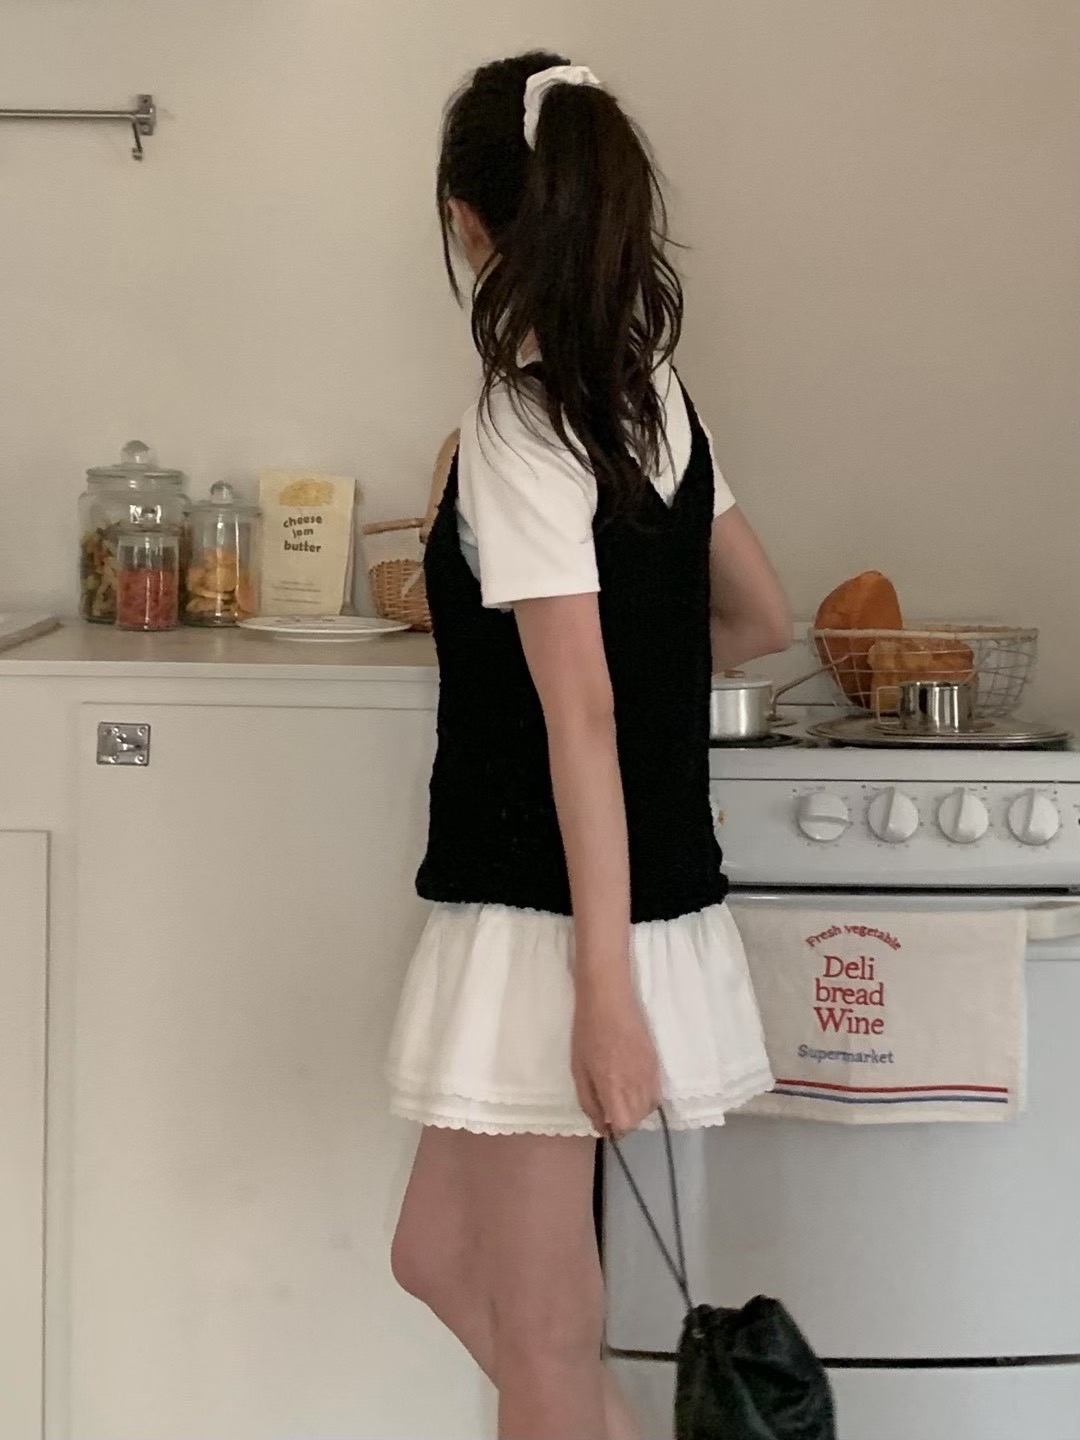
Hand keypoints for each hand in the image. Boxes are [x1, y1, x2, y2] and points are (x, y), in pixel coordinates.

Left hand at [571, 980, 661, 1138]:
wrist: (609, 1000)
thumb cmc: (587, 1032)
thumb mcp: (578, 1069)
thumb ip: (589, 1101)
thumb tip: (601, 1125)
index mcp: (614, 1086)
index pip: (625, 1125)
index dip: (614, 1130)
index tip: (605, 1123)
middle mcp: (636, 1084)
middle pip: (638, 1120)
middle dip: (624, 1121)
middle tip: (610, 1107)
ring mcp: (649, 1073)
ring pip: (649, 1108)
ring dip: (636, 1111)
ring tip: (621, 1097)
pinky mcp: (656, 1063)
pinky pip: (656, 1092)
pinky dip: (646, 1098)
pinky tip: (633, 1087)